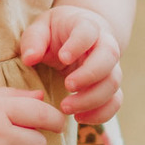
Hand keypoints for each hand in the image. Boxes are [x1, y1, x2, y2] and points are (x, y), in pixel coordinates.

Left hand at [20, 7, 122, 123]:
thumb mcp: (42, 28)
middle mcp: (105, 44)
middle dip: (89, 75)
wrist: (83, 35)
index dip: (78, 44)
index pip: (89, 31)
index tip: (63, 57)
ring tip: (66, 108)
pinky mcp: (111, 85)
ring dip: (92, 99)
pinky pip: (115, 101)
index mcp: (87, 25)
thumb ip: (34, 40)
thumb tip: (29, 59)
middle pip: (109, 57)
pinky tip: (79, 118)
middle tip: (67, 86)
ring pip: (113, 82)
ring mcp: (111, 66)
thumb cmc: (58, 31)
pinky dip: (101, 114)